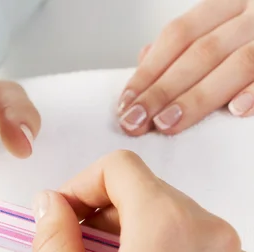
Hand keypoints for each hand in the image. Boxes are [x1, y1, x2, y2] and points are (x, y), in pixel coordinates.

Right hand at [32, 151, 253, 251]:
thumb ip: (55, 243)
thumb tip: (49, 207)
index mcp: (169, 233)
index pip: (120, 168)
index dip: (82, 184)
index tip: (65, 213)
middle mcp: (215, 240)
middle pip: (148, 192)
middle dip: (105, 212)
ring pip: (175, 220)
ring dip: (134, 236)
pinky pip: (200, 250)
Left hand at [118, 0, 253, 135]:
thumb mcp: (227, 25)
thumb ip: (190, 40)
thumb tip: (145, 58)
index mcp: (230, 4)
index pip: (178, 36)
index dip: (150, 70)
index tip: (125, 103)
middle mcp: (253, 12)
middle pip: (200, 52)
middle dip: (163, 90)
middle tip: (136, 122)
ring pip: (235, 63)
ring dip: (198, 97)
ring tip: (168, 124)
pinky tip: (236, 111)